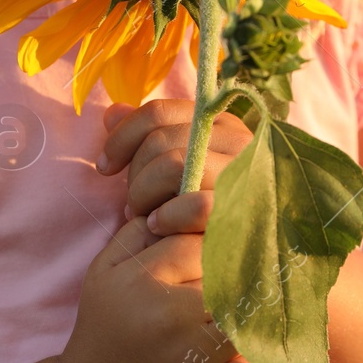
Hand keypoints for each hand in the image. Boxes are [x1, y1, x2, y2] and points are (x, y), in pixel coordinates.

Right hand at [56, 217, 260, 362]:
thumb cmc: (105, 326)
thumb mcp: (106, 269)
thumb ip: (141, 231)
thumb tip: (186, 203)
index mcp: (144, 283)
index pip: (202, 242)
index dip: (209, 240)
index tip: (209, 247)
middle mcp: (174, 320)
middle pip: (232, 274)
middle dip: (234, 271)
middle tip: (231, 274)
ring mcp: (201, 361)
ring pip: (251, 312)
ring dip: (248, 307)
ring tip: (235, 306)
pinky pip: (258, 352)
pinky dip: (253, 343)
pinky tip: (229, 344)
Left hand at [96, 100, 254, 235]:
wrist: (258, 250)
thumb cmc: (209, 208)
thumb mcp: (182, 168)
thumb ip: (149, 140)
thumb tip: (113, 113)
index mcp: (220, 123)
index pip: (158, 112)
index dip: (122, 137)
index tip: (103, 167)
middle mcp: (238, 139)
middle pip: (160, 140)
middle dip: (134, 176)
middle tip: (133, 206)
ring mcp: (245, 173)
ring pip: (172, 164)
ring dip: (144, 195)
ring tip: (144, 218)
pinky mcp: (247, 208)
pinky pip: (195, 205)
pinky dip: (168, 216)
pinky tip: (159, 227)